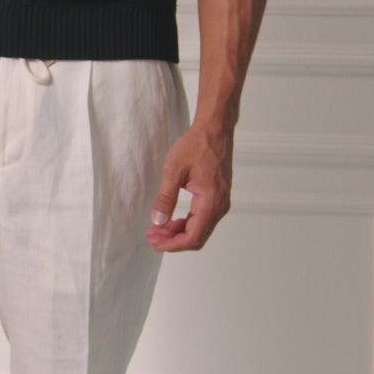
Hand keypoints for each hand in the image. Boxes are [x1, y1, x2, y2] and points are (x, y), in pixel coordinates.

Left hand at [147, 122, 233, 252]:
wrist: (214, 130)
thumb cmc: (197, 145)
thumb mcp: (174, 170)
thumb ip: (165, 198)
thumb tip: (157, 221)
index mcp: (211, 201)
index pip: (193, 236)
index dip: (172, 244)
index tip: (154, 242)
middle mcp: (220, 206)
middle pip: (197, 237)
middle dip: (173, 241)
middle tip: (152, 237)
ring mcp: (221, 202)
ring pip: (200, 229)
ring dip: (178, 233)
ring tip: (157, 230)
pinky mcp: (218, 198)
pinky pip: (202, 219)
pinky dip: (186, 223)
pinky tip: (170, 221)